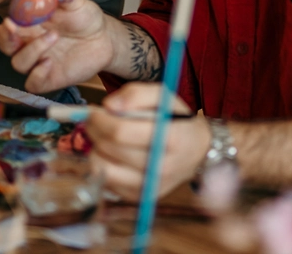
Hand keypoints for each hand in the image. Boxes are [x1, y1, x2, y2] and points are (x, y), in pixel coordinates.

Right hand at [0, 0, 116, 93]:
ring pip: (18, 62)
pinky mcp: (48, 78)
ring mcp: (36, 62)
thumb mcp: (75, 1)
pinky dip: (36, 74)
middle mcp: (27, 43)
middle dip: (4, 37)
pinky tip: (48, 62)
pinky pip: (33, 83)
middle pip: (3, 46)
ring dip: (31, 49)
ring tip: (53, 36)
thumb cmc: (83, 17)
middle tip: (12, 25)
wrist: (104, 37)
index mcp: (26, 24)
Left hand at [85, 82, 209, 201]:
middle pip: (110, 149)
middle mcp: (160, 167)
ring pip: (103, 169)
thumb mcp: (164, 97)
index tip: (94, 111)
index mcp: (169, 139)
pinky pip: (106, 182)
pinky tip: (113, 154)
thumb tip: (109, 105)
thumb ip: (137, 93)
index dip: (100, 119)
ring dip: (96, 149)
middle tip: (94, 121)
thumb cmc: (178, 121)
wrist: (197, 152)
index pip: (121, 131)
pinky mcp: (139, 197)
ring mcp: (149, 186)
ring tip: (105, 138)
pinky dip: (104, 165)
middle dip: (95, 131)